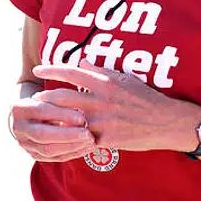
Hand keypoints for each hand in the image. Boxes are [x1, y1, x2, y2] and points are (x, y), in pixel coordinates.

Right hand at [9, 93, 96, 161]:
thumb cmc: (44, 99)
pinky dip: (72, 154)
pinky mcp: (34, 155)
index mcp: (19, 108)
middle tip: (88, 134)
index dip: (62, 115)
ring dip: (72, 147)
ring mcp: (24, 144)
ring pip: (48, 150)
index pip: (41, 111)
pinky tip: (86, 148)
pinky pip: (54, 158)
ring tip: (90, 142)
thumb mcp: (49, 96)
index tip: (82, 118)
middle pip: (42, 135)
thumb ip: (61, 102)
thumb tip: (81, 119)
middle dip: (67, 136)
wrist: (28, 114)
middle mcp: (18, 128)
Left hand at [31, 62, 192, 152]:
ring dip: (53, 117)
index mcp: (104, 83)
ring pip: (68, 118)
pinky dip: (71, 134)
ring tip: (43, 116)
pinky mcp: (104, 139)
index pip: (71, 72)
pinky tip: (62, 134)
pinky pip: (81, 136)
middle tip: (35, 97)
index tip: (37, 68)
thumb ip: (101, 71)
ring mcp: (101, 121)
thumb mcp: (125, 78)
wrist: (165, 123)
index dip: (51, 70)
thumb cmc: (146, 98)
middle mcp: (100, 101)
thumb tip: (82, 61)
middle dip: (44, 97)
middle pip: (62, 97)